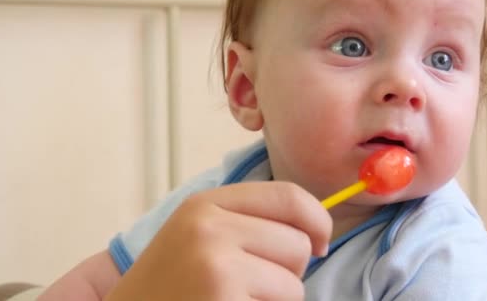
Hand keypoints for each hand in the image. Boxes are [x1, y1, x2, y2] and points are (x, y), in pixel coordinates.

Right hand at [104, 181, 331, 300]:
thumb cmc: (167, 287)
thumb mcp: (196, 236)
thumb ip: (245, 223)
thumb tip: (315, 231)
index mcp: (204, 204)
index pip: (288, 196)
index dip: (316, 219)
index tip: (320, 243)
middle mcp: (208, 226)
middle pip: (297, 243)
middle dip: (288, 272)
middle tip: (250, 286)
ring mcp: (216, 264)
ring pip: (295, 284)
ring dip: (275, 300)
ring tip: (233, 300)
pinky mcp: (224, 298)